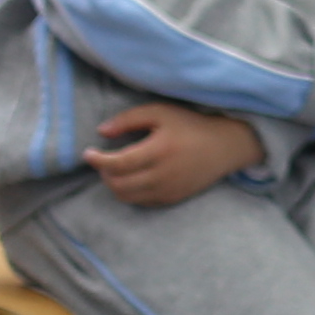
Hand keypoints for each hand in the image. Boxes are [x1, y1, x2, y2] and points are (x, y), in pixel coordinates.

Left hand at [88, 101, 263, 209]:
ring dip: (115, 184)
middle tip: (105, 160)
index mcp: (159, 150)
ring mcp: (168, 190)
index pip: (117, 163)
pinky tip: (134, 178)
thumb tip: (101, 132)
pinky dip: (130, 192)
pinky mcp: (173, 199)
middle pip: (118, 184)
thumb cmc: (191, 125)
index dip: (97, 160)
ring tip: (117, 170)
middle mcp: (163, 175)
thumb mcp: (161, 112)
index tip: (88, 153)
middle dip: (104, 173)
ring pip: (127, 196)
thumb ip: (129, 119)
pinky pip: (141, 201)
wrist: (226, 146)